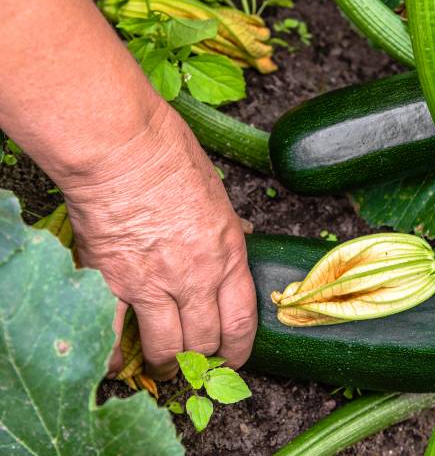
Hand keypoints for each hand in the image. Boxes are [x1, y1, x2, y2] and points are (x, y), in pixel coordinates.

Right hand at [61, 103, 256, 379]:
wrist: (121, 148)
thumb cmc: (171, 157)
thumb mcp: (218, 193)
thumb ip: (228, 225)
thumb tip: (243, 234)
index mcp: (228, 254)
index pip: (241, 320)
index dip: (238, 349)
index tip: (233, 359)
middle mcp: (196, 277)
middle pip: (206, 339)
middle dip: (203, 356)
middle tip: (197, 360)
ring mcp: (154, 284)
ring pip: (168, 346)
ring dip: (168, 362)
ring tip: (165, 365)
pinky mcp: (112, 282)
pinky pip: (115, 335)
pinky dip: (116, 355)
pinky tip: (119, 361)